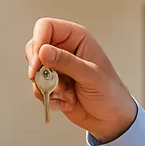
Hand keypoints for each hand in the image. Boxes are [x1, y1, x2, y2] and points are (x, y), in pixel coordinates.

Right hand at [25, 18, 137, 142]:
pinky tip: (67, 101)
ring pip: (34, 70)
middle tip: (47, 81)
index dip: (38, 41)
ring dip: (47, 86)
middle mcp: (64, 49)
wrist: (110, 118)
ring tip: (67, 94)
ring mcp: (57, 67)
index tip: (38, 61)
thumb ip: (67, 62)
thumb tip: (43, 51)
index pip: (46, 27)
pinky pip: (37, 88)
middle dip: (38, 67)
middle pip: (34, 48)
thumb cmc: (110, 92)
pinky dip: (49, 98)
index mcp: (76, 38)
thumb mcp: (91, 75)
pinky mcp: (52, 84)